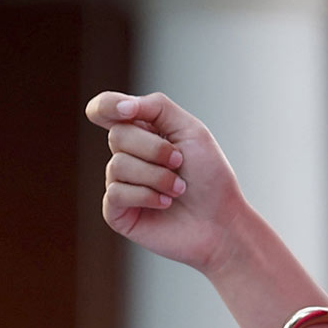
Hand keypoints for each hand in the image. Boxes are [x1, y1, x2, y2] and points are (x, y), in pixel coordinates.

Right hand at [84, 90, 251, 276]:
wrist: (221, 221)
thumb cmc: (210, 176)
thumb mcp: (191, 130)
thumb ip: (157, 107)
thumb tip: (122, 106)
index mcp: (141, 132)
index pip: (105, 109)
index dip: (107, 105)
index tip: (127, 111)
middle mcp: (126, 156)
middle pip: (118, 135)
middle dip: (155, 149)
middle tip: (180, 163)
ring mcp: (119, 184)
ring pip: (118, 165)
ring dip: (157, 176)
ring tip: (178, 189)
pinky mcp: (116, 212)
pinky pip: (116, 193)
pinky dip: (146, 196)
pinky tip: (165, 203)